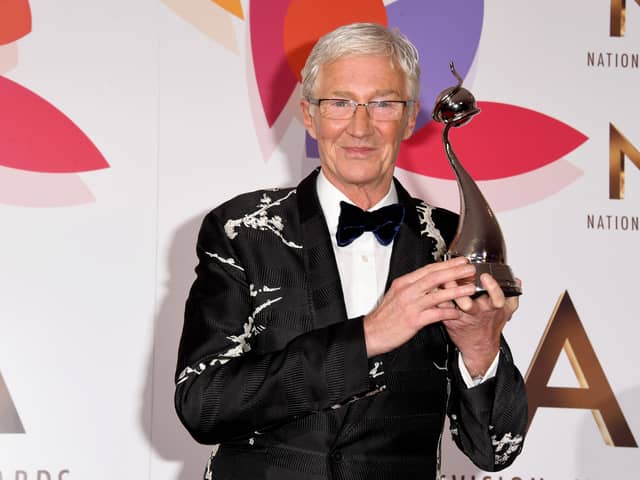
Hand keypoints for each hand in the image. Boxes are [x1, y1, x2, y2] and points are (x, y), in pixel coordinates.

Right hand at [363, 257, 477, 356]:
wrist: (371, 333)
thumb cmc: (384, 316)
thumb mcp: (396, 295)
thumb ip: (413, 288)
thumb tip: (431, 284)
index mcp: (403, 283)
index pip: (428, 269)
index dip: (446, 265)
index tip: (459, 262)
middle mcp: (407, 291)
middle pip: (435, 277)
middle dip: (455, 272)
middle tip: (469, 269)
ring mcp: (410, 305)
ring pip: (438, 294)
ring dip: (457, 291)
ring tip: (470, 288)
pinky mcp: (413, 320)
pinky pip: (436, 314)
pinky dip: (448, 312)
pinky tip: (457, 312)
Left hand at [442, 273, 520, 376]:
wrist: (479, 346)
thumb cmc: (490, 325)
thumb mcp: (506, 311)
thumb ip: (512, 296)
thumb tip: (517, 281)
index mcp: (492, 308)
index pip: (496, 298)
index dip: (492, 288)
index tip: (485, 276)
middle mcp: (477, 312)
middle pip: (469, 303)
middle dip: (461, 291)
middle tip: (455, 277)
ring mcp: (463, 316)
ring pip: (452, 306)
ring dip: (446, 294)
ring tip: (443, 280)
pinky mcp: (450, 319)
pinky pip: (441, 307)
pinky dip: (437, 297)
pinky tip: (434, 287)